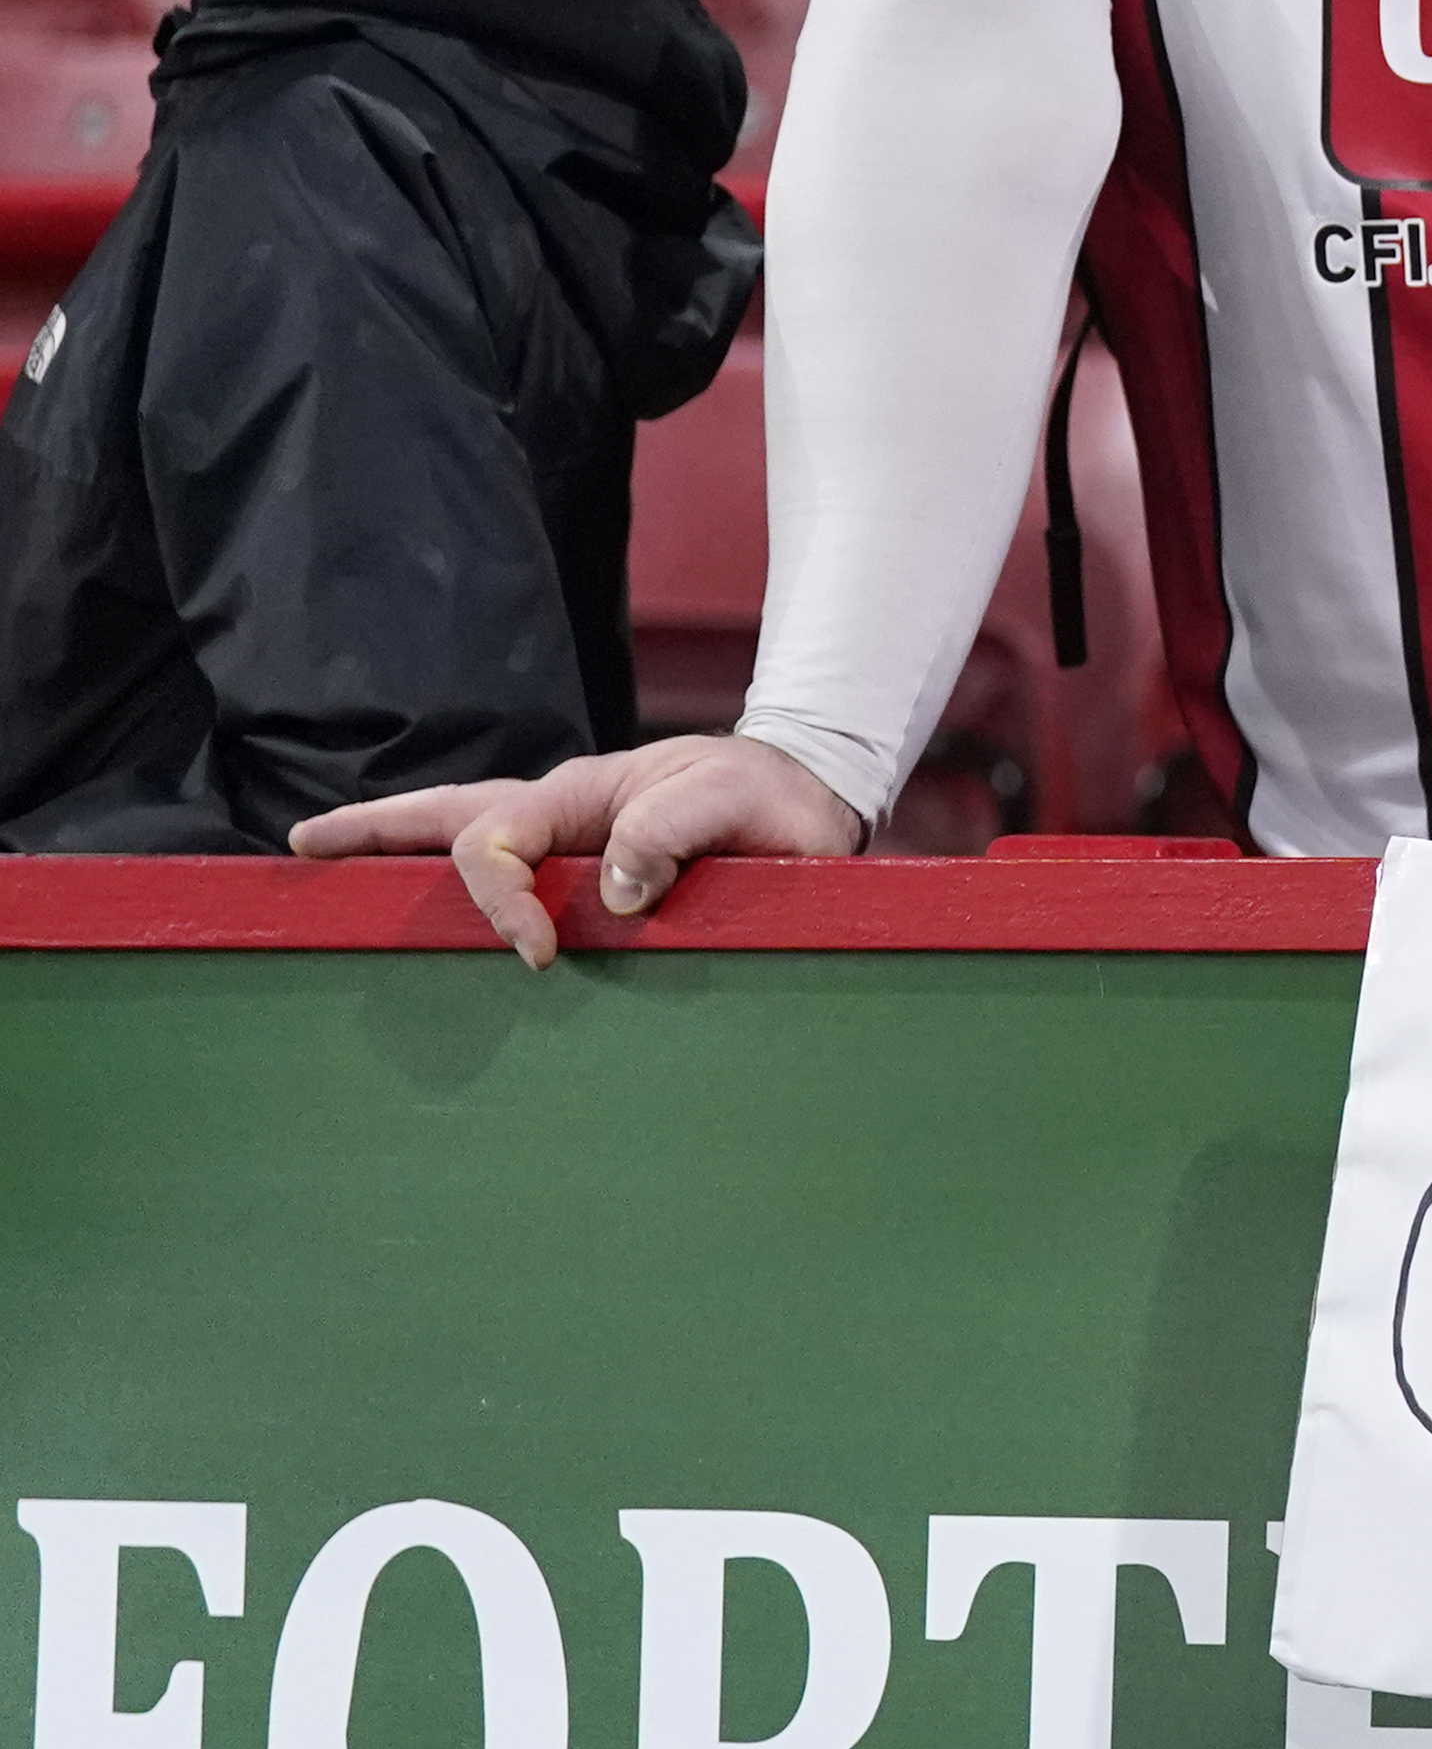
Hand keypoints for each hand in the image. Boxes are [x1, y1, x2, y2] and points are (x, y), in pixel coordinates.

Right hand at [291, 734, 869, 968]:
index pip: (497, 842)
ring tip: (333, 871)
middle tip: (306, 847)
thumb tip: (611, 895)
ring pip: (469, 845)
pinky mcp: (592, 880)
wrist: (808, 803)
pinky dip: (468, 894)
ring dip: (401, 857)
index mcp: (578, 793)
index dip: (502, 902)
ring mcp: (570, 846)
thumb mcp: (730, 798)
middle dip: (374, 831)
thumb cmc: (768, 797)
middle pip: (448, 819)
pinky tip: (435, 922)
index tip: (539, 955)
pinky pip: (517, 881)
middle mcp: (561, 818)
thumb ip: (670, 829)